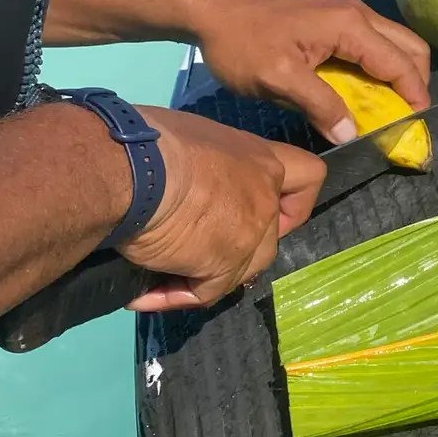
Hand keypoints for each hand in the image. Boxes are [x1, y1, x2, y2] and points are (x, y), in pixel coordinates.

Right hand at [121, 108, 326, 312]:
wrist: (130, 170)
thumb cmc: (148, 141)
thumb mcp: (186, 139)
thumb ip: (203, 164)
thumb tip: (176, 178)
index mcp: (258, 157)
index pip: (308, 176)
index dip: (294, 201)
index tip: (269, 209)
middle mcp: (263, 195)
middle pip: (268, 236)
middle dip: (235, 247)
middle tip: (191, 247)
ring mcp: (250, 233)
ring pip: (243, 269)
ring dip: (206, 275)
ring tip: (160, 272)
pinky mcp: (224, 266)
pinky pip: (205, 292)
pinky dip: (174, 296)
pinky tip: (144, 294)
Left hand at [192, 0, 430, 142]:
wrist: (211, 10)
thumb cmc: (242, 43)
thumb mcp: (278, 79)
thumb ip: (320, 106)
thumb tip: (353, 134)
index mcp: (350, 26)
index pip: (400, 62)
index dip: (415, 95)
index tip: (418, 127)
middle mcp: (357, 15)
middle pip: (409, 47)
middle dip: (415, 83)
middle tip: (407, 118)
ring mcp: (346, 14)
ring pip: (394, 43)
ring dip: (399, 76)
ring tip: (390, 110)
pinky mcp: (334, 19)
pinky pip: (373, 44)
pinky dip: (380, 68)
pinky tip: (365, 92)